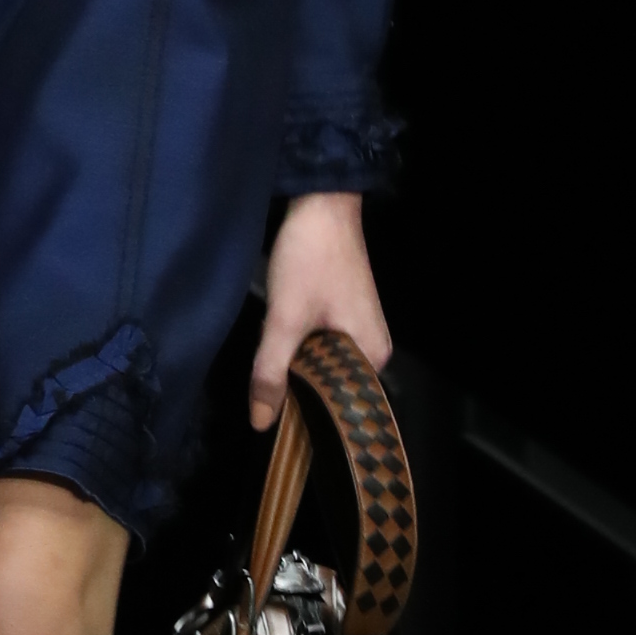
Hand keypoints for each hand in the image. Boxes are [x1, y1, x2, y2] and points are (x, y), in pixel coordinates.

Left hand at [249, 192, 389, 427]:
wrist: (321, 203)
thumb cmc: (310, 260)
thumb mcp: (285, 319)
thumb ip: (271, 371)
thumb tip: (261, 424)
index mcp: (372, 357)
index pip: (342, 408)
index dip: (308, 420)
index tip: (277, 431)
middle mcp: (374, 350)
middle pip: (332, 389)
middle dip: (300, 396)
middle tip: (264, 407)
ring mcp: (361, 332)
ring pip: (323, 369)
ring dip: (297, 375)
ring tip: (268, 388)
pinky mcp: (345, 318)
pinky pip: (322, 351)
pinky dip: (300, 355)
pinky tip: (279, 358)